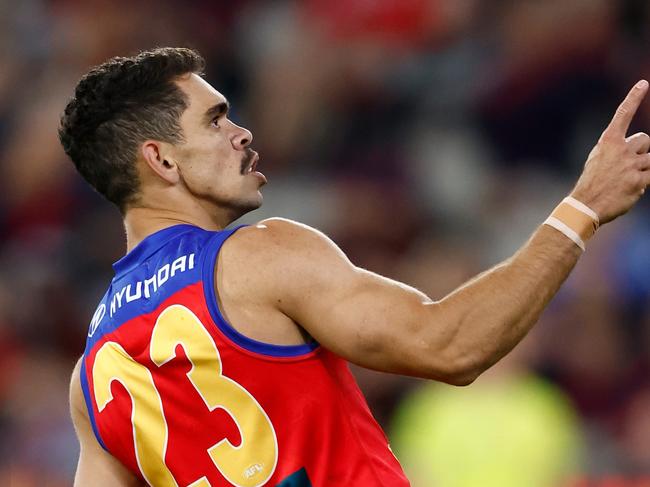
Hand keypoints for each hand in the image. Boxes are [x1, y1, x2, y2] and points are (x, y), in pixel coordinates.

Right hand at [571, 80, 649, 223]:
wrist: (586, 205)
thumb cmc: (591, 184)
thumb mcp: (598, 160)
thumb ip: (616, 149)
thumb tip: (639, 145)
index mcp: (607, 142)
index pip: (623, 114)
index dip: (634, 98)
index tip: (643, 83)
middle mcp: (621, 150)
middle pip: (645, 140)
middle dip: (641, 152)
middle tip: (627, 167)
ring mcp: (632, 165)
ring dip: (643, 169)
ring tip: (626, 181)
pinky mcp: (640, 181)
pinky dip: (646, 180)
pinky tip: (633, 187)